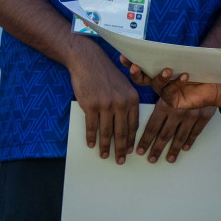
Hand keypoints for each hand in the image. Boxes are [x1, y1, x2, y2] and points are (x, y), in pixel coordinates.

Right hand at [65, 37, 138, 163]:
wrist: (86, 60)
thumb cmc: (104, 72)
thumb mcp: (123, 85)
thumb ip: (126, 102)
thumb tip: (125, 123)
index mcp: (132, 99)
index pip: (133, 126)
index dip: (130, 140)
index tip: (129, 151)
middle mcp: (121, 103)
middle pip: (121, 132)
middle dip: (121, 149)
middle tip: (120, 160)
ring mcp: (105, 105)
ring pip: (106, 131)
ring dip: (105, 146)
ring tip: (104, 155)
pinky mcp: (90, 105)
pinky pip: (92, 126)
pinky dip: (91, 137)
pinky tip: (91, 144)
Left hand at [121, 58, 220, 162]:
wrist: (211, 76)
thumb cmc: (183, 76)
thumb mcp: (166, 82)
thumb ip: (152, 88)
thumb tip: (137, 88)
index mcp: (165, 104)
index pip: (152, 126)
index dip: (145, 139)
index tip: (139, 150)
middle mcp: (177, 112)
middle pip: (164, 135)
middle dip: (156, 148)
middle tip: (150, 159)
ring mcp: (191, 116)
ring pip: (180, 137)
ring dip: (174, 150)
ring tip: (168, 159)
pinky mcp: (204, 117)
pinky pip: (195, 132)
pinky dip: (189, 141)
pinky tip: (184, 149)